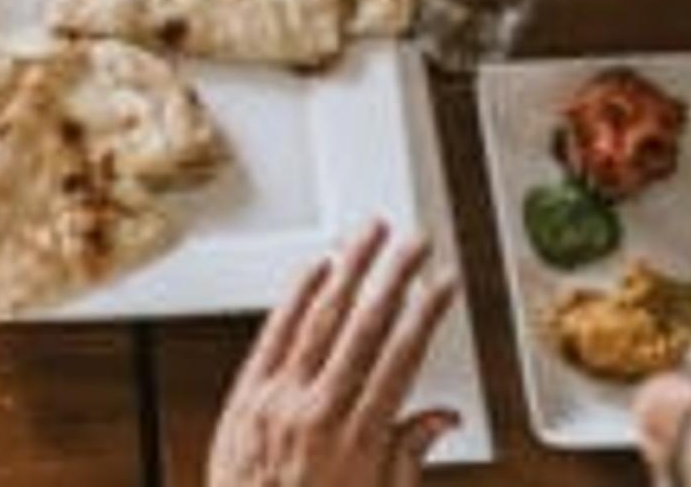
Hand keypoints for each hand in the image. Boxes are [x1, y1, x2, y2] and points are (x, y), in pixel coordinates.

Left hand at [207, 223, 460, 486]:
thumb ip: (409, 454)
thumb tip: (443, 417)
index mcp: (359, 438)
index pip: (402, 358)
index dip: (427, 314)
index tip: (444, 284)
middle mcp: (319, 411)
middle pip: (365, 327)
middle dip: (394, 277)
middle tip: (415, 242)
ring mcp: (278, 399)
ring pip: (319, 319)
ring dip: (348, 271)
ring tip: (369, 235)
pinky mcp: (246, 395)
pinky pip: (273, 335)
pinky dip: (295, 298)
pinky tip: (314, 269)